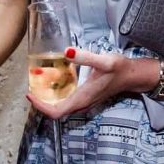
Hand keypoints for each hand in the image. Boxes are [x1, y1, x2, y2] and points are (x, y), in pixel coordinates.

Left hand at [25, 47, 155, 120]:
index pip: (56, 112)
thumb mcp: (103, 60)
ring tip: (37, 85)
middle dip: (40, 102)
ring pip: (60, 108)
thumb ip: (85, 57)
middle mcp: (82, 104)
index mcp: (82, 98)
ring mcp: (84, 102)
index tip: (30, 94)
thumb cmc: (120, 69)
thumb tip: (66, 51)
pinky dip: (56, 96)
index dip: (40, 106)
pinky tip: (53, 83)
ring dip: (47, 100)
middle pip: (55, 111)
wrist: (133, 76)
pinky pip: (66, 102)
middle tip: (31, 87)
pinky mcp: (85, 98)